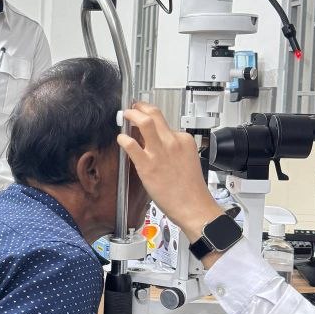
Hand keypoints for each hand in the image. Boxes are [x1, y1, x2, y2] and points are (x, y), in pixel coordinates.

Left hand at [117, 104, 220, 242]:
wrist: (193, 206)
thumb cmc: (190, 188)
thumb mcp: (187, 160)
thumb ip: (173, 149)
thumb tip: (157, 143)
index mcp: (184, 140)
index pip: (165, 123)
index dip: (152, 119)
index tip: (145, 116)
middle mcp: (172, 142)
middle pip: (155, 114)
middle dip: (140, 107)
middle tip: (133, 107)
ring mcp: (160, 152)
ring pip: (144, 122)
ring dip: (131, 114)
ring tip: (125, 115)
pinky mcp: (147, 165)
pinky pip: (131, 145)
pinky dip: (123, 139)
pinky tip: (121, 139)